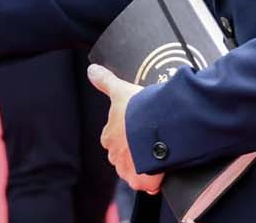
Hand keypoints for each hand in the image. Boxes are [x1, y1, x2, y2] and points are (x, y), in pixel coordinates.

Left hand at [86, 64, 164, 194]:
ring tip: (160, 152)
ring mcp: (128, 170)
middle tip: (152, 140)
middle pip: (124, 156)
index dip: (127, 134)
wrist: (158, 125)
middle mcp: (115, 155)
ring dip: (145, 165)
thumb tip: (91, 70)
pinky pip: (148, 185)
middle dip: (135, 151)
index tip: (138, 129)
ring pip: (135, 171)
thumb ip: (105, 81)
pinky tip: (164, 168)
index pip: (114, 139)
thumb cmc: (138, 108)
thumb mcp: (120, 90)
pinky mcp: (142, 182)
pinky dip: (155, 180)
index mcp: (109, 136)